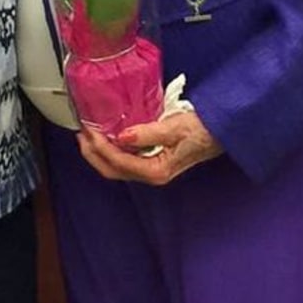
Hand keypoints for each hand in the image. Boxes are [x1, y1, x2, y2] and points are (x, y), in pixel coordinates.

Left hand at [76, 110, 221, 185]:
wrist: (222, 132)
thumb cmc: (203, 130)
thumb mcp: (176, 128)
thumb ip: (148, 133)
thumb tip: (122, 136)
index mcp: (157, 170)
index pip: (119, 162)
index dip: (100, 147)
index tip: (88, 130)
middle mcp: (152, 174)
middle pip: (113, 170)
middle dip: (93, 154)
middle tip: (81, 134)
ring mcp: (152, 169)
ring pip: (117, 167)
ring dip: (99, 153)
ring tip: (88, 135)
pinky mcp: (153, 160)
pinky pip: (126, 159)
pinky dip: (112, 150)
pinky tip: (108, 137)